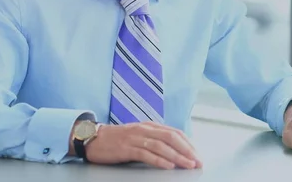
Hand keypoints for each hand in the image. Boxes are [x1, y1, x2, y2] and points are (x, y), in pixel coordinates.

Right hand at [85, 122, 202, 169]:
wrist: (93, 138)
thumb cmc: (118, 139)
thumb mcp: (139, 135)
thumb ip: (155, 139)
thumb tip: (174, 150)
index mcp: (150, 126)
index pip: (175, 133)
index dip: (188, 143)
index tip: (197, 155)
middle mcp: (145, 129)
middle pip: (171, 138)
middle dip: (187, 150)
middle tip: (197, 162)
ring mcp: (136, 138)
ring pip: (161, 146)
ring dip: (177, 156)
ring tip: (187, 165)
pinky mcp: (126, 148)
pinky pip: (146, 154)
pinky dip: (159, 160)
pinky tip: (168, 166)